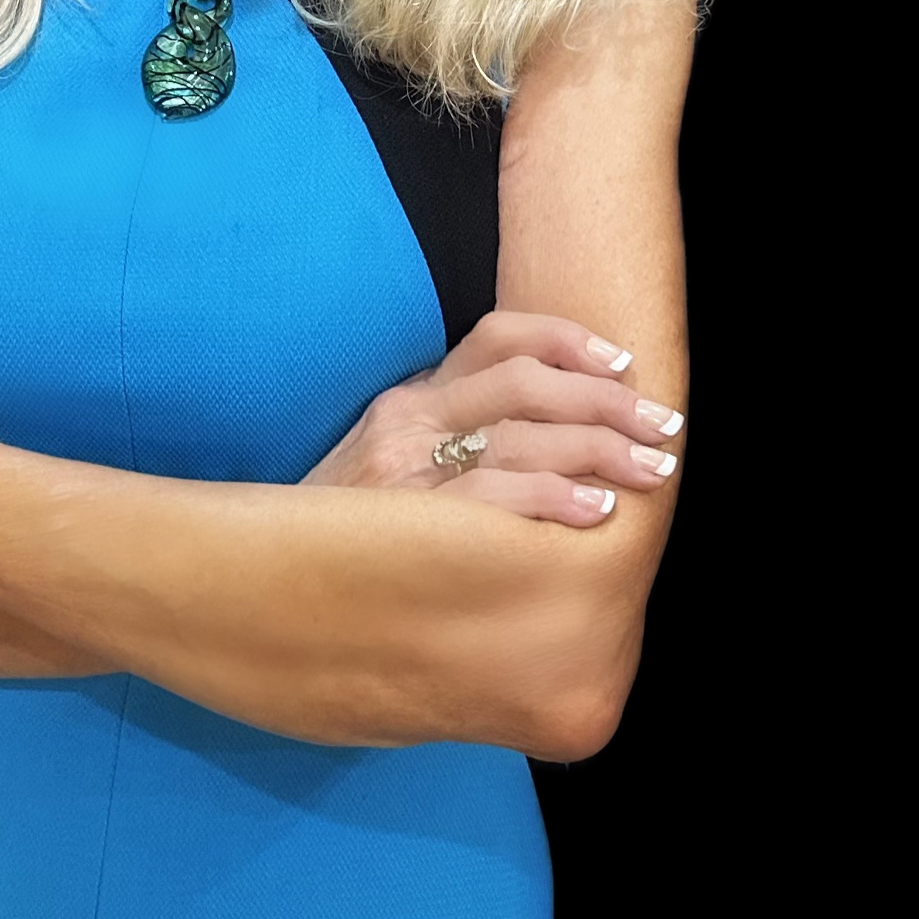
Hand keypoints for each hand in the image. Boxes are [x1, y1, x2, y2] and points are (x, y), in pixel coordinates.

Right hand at [300, 310, 683, 526]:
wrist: (255, 581)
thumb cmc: (345, 536)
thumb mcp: (391, 466)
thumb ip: (453, 439)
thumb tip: (552, 432)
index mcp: (410, 398)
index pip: (499, 336)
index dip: (569, 340)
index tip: (624, 365)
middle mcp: (406, 421)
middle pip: (526, 383)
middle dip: (608, 403)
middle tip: (664, 428)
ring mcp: (403, 472)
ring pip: (522, 434)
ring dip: (601, 449)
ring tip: (652, 469)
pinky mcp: (403, 522)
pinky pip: (495, 497)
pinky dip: (555, 497)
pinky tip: (597, 511)